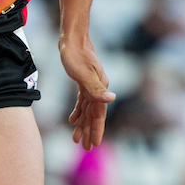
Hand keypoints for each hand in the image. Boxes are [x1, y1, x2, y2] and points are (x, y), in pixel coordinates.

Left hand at [60, 34, 115, 149]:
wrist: (73, 37)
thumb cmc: (76, 53)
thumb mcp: (83, 72)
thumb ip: (96, 87)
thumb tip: (111, 99)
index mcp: (100, 88)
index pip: (99, 114)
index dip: (96, 130)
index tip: (93, 145)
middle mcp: (99, 88)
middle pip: (94, 115)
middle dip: (89, 131)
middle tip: (84, 148)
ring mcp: (92, 85)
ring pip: (88, 110)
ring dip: (83, 124)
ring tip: (76, 138)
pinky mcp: (84, 81)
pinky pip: (83, 101)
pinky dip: (78, 111)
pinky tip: (72, 120)